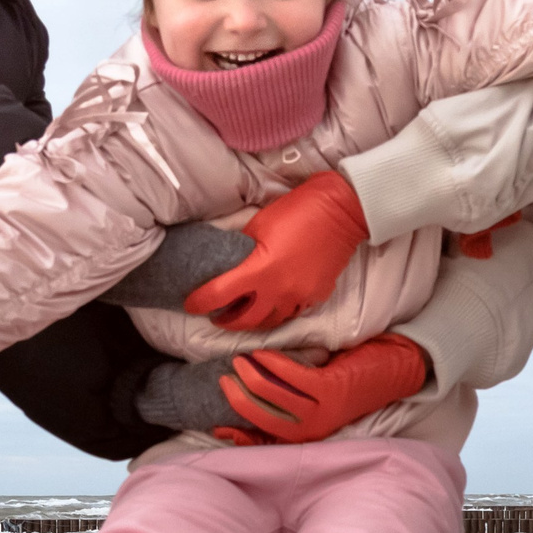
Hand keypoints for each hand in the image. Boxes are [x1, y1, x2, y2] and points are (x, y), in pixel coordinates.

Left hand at [182, 171, 370, 330]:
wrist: (342, 210)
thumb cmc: (298, 210)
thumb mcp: (259, 224)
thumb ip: (241, 248)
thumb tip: (229, 262)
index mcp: (261, 270)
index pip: (219, 295)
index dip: (199, 302)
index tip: (190, 304)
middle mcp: (280, 290)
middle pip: (246, 321)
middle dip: (227, 322)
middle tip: (216, 316)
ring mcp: (301, 296)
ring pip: (271, 322)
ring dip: (254, 321)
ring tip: (243, 314)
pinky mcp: (317, 295)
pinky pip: (293, 311)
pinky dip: (278, 310)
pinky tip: (272, 302)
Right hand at [213, 334, 431, 443]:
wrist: (396, 371)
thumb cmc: (354, 381)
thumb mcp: (320, 399)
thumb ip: (293, 399)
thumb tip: (256, 386)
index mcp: (309, 434)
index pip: (268, 442)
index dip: (241, 438)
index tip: (219, 428)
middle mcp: (314, 429)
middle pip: (264, 420)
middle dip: (239, 400)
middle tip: (225, 378)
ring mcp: (323, 411)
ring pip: (274, 397)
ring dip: (252, 377)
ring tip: (239, 360)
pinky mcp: (331, 390)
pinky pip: (292, 377)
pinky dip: (273, 363)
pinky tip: (263, 352)